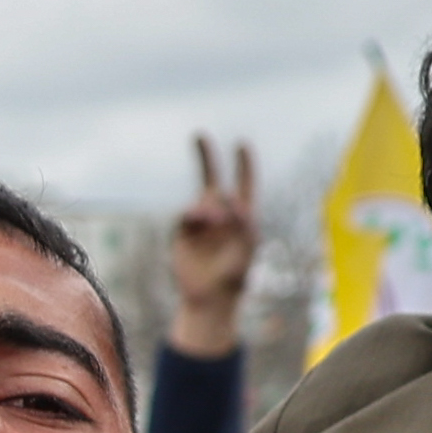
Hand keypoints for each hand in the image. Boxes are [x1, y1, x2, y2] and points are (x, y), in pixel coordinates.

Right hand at [167, 133, 261, 360]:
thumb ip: (244, 222)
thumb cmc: (234, 277)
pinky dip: (192, 215)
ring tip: (209, 221)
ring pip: (201, 202)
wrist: (208, 299)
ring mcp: (201, 224)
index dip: (243, 164)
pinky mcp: (183, 234)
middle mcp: (220, 215)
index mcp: (242, 217)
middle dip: (206, 157)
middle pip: (212, 180)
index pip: (244, 184)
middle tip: (199, 134)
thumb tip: (230, 200)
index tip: (240, 144)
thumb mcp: (248, 249)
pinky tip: (197, 222)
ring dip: (206, 208)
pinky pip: (186, 216)